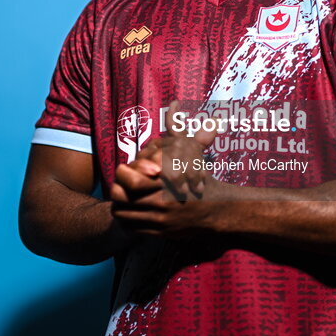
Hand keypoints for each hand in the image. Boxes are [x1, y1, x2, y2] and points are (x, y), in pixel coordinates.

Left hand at [108, 100, 224, 236]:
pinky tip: (133, 212)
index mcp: (165, 180)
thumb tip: (174, 102)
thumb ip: (178, 128)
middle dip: (117, 190)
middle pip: (122, 197)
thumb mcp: (190, 151)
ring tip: (124, 199)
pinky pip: (132, 229)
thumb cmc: (200, 177)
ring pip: (124, 214)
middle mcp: (162, 201)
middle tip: (120, 185)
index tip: (127, 169)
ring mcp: (160, 220)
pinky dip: (128, 221)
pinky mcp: (160, 234)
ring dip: (120, 206)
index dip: (124, 173)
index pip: (131, 178)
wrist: (218, 211)